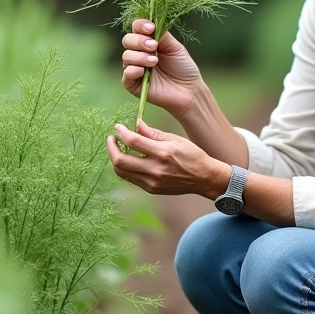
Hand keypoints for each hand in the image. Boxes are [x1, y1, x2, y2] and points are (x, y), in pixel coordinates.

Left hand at [106, 119, 227, 197]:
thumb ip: (153, 133)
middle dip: (111, 148)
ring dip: (115, 158)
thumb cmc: (192, 155)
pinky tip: (128, 159)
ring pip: (121, 172)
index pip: (133, 141)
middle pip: (120, 160)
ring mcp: (152, 182)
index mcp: (163, 152)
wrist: (203, 178)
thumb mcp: (175, 139)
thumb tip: (136, 124)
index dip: (121, 133)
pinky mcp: (151, 189)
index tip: (118, 127)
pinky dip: (124, 168)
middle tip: (111, 139)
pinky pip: (129, 178)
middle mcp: (155, 169)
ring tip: (117, 149)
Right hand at [121, 18, 202, 116]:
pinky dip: (133, 70)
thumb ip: (162, 35)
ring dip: (140, 56)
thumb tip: (151, 24)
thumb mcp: (175, 47)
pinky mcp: (133, 84)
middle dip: (139, 41)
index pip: (136, 28)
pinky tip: (144, 71)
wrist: (189, 90)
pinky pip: (126, 74)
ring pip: (126, 56)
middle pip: (127, 40)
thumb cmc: (183, 68)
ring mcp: (135, 68)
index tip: (151, 28)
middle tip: (154, 46)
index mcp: (148, 42)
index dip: (140, 25)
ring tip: (155, 61)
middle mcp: (139, 53)